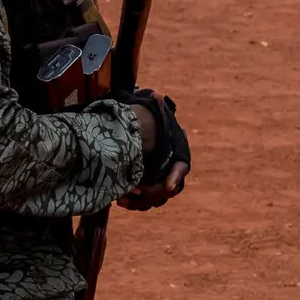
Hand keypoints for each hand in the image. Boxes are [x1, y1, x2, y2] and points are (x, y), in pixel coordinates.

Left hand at [119, 88, 188, 210]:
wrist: (143, 130)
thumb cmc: (150, 120)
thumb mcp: (153, 112)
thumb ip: (155, 107)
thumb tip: (157, 97)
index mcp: (177, 154)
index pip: (180, 169)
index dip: (174, 178)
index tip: (168, 186)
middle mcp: (172, 171)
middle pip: (167, 190)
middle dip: (152, 193)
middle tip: (135, 192)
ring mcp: (161, 181)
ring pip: (156, 199)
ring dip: (140, 202)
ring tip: (121, 200)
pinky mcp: (149, 188)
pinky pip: (146, 201)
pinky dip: (135, 203)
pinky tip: (120, 201)